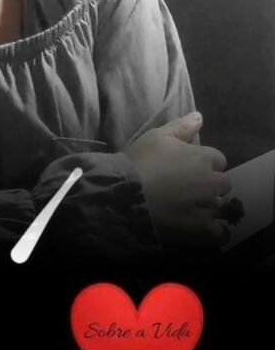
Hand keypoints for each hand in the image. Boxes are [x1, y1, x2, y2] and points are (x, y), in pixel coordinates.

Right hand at [124, 112, 231, 250]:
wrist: (125, 194)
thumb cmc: (139, 162)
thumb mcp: (157, 137)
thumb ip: (181, 127)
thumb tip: (199, 117)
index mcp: (202, 157)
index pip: (218, 160)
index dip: (206, 165)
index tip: (190, 170)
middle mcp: (211, 181)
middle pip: (224, 184)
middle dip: (211, 186)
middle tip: (191, 191)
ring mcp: (208, 206)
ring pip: (222, 207)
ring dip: (211, 208)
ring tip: (193, 211)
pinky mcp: (201, 229)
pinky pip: (220, 233)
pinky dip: (215, 232)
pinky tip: (203, 229)